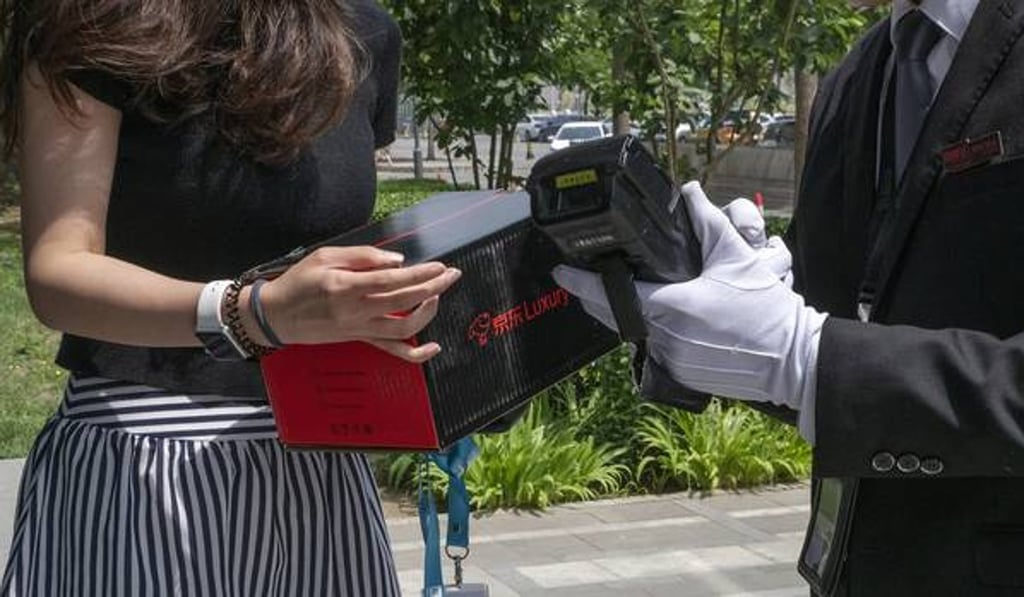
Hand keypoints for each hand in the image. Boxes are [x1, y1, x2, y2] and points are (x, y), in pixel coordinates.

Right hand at [254, 246, 461, 362]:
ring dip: (428, 313)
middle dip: (434, 287)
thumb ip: (363, 256)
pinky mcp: (360, 340)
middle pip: (405, 301)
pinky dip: (416, 354)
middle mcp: (355, 311)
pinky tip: (433, 346)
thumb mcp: (325, 256)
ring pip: (404, 329)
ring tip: (438, 295)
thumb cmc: (298, 282)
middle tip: (451, 274)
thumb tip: (397, 261)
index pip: (392, 280)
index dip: (420, 274)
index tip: (439, 265)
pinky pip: (392, 351)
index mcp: (346, 287)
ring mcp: (359, 329)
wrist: (275, 315)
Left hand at [553, 181, 825, 439]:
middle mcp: (664, 337)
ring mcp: (672, 360)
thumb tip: (690, 192)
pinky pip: (653, 350)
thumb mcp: (737, 258)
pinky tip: (654, 318)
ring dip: (625, 316)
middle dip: (596, 298)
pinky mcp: (681, 375)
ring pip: (633, 334)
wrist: (794, 361)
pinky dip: (649, 333)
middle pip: (614, 317)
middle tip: (585, 280)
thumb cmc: (767, 310)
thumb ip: (708, 223)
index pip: (611, 295)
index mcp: (671, 307)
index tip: (561, 272)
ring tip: (620, 295)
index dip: (581, 284)